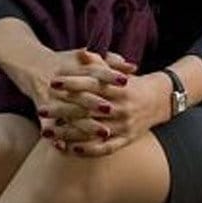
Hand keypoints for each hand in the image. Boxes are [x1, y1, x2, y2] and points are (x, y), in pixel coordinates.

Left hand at [39, 50, 153, 157]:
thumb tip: (81, 52)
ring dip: (69, 133)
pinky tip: (69, 149)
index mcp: (120, 89)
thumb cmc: (131, 84)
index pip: (93, 85)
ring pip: (93, 131)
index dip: (73, 83)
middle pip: (88, 110)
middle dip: (63, 110)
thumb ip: (98, 63)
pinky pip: (106, 148)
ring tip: (48, 133)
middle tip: (41, 109)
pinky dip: (88, 150)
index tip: (53, 82)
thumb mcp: (117, 72)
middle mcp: (122, 108)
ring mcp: (124, 126)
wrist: (160, 100)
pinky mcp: (126, 140)